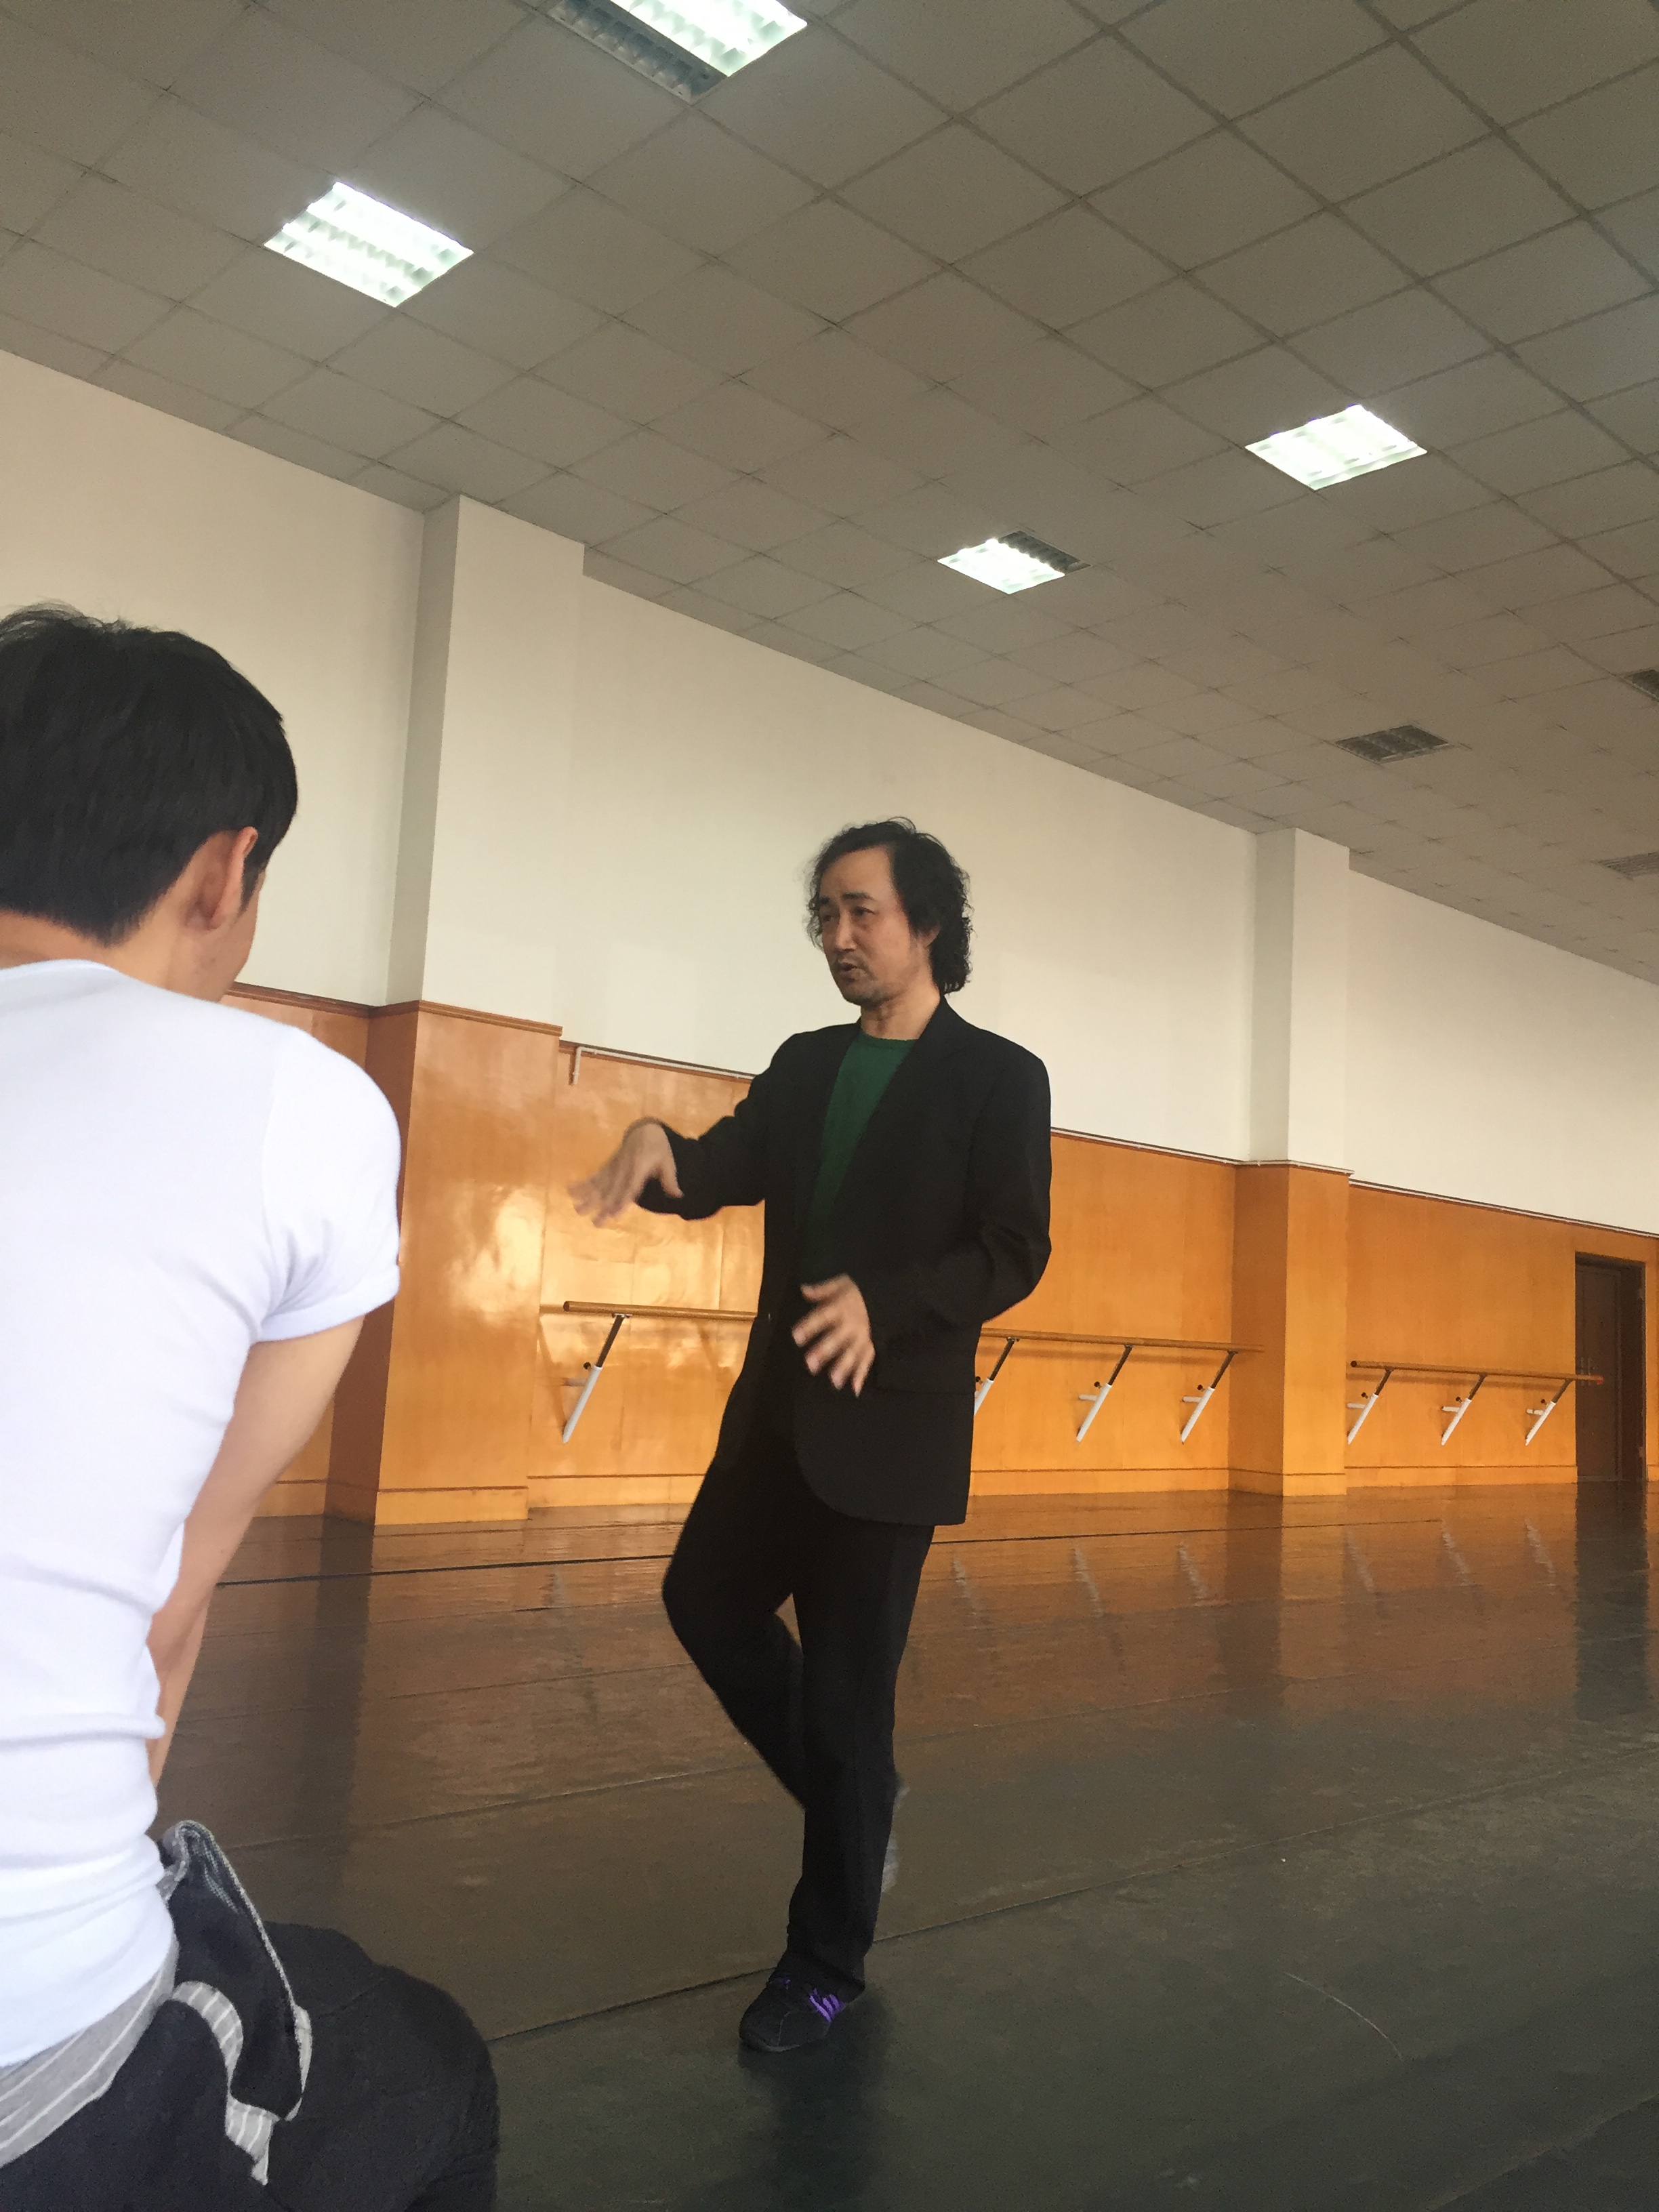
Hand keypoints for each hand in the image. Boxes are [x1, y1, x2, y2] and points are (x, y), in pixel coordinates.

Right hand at [569, 1120, 681, 1225]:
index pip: (630, 1188)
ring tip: (578, 1210)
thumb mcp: (667, 1162)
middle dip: (603, 1207)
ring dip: (588, 1198)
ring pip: (600, 1184)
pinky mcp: (607, 1166)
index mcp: (639, 1168)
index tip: (614, 1215)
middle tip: (595, 1223)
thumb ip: (670, 1180)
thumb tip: (679, 1196)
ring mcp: (613, 1167)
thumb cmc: (659, 1149)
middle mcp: (623, 1169)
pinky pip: (594, 1175)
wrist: (644, 1130)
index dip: (622, 1201)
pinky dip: (582, 1184)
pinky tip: (570, 1192)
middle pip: (612, 1191)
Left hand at [793, 1275, 874, 1394]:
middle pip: (837, 1339)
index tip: (796, 1336)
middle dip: (824, 1351)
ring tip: (833, 1381)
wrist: (892, 1294)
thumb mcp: (843, 1283)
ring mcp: (863, 1337)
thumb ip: (823, 1289)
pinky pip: (867, 1361)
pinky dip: (862, 1375)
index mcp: (841, 1308)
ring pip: (852, 1353)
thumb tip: (803, 1290)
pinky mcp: (872, 1345)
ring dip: (843, 1367)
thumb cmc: (860, 1291)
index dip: (810, 1326)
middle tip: (810, 1364)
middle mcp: (851, 1325)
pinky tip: (854, 1389)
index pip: (823, 1317)